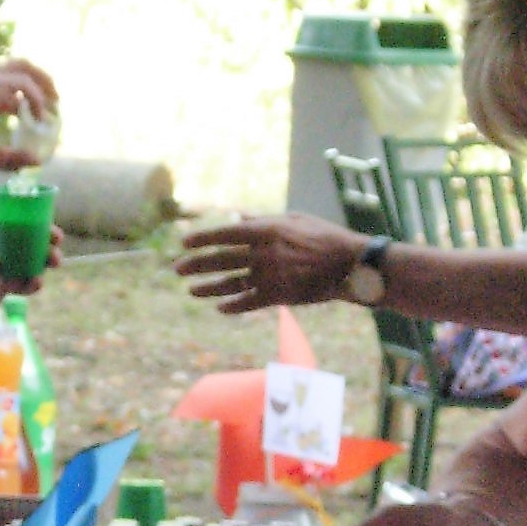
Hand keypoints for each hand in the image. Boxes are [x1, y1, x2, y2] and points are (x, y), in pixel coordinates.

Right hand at [0, 60, 58, 169]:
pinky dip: (35, 97)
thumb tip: (37, 162)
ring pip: (23, 66)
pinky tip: (39, 114)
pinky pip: (21, 83)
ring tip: (54, 99)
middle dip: (43, 80)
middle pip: (22, 68)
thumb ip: (12, 158)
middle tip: (56, 101)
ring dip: (43, 80)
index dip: (34, 102)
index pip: (16, 91)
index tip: (48, 117)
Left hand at [0, 223, 64, 316]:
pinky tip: (34, 285)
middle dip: (45, 249)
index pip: (20, 227)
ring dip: (41, 268)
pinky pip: (20, 286)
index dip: (39, 228)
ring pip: (28, 267)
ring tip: (44, 273)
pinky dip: (30, 285)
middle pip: (30, 247)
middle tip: (54, 256)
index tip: (54, 235)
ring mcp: (2, 271)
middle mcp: (1, 251)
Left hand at [175, 213, 366, 314]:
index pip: (224, 234)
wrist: (349, 264)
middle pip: (221, 260)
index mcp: (267, 230)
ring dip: (208, 287)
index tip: (183, 242)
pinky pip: (248, 303)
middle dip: (195, 265)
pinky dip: (232, 306)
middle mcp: (264, 253)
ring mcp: (270, 276)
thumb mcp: (293, 219)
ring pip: (230, 284)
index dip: (201, 239)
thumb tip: (236, 218)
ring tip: (191, 290)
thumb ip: (262, 219)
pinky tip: (219, 307)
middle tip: (177, 269)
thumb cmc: (323, 236)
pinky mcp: (279, 296)